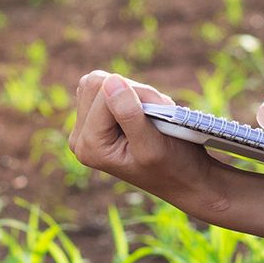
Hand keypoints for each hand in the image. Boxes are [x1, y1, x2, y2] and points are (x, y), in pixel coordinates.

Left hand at [70, 71, 227, 211]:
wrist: (183, 181)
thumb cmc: (173, 167)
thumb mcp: (153, 144)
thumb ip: (129, 114)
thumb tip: (110, 81)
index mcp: (90, 145)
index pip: (102, 90)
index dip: (136, 94)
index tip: (159, 112)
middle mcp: (80, 138)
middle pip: (96, 82)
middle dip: (131, 91)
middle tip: (154, 113)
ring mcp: (85, 129)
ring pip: (100, 82)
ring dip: (132, 92)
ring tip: (150, 116)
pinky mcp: (94, 121)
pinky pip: (105, 87)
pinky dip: (129, 94)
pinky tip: (142, 114)